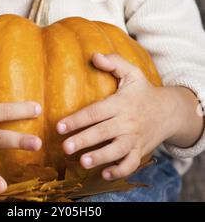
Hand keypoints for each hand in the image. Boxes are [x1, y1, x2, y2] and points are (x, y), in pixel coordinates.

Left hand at [56, 53, 171, 180]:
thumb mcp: (132, 72)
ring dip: (100, 157)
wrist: (170, 111)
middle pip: (103, 132)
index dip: (77, 119)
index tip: (60, 126)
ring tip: (83, 162)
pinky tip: (105, 174)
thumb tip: (94, 56)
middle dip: (84, 140)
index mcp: (121, 103)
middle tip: (65, 147)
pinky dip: (120, 171)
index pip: (96, 112)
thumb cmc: (144, 91)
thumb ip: (114, 62)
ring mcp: (134, 138)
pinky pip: (131, 164)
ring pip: (117, 150)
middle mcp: (127, 122)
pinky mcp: (140, 151)